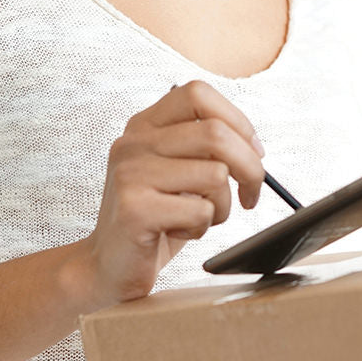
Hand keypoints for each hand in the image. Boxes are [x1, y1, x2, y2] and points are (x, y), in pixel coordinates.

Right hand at [74, 81, 265, 309]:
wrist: (107, 266)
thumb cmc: (155, 217)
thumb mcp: (178, 171)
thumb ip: (205, 148)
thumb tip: (254, 147)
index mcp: (145, 125)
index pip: (198, 94)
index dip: (237, 120)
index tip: (253, 151)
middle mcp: (134, 142)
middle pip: (216, 133)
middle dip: (249, 167)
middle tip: (251, 194)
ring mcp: (131, 173)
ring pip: (215, 175)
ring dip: (222, 206)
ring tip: (200, 218)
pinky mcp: (135, 209)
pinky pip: (200, 211)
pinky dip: (203, 228)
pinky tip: (178, 232)